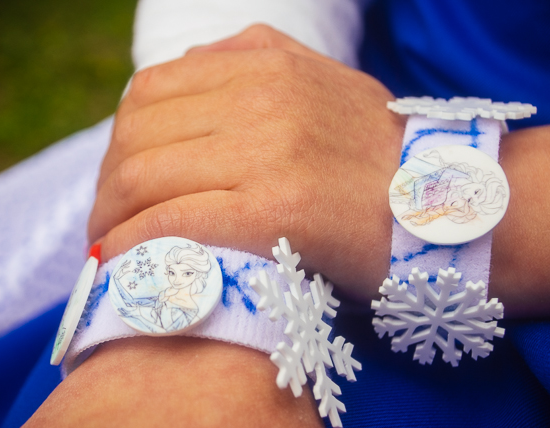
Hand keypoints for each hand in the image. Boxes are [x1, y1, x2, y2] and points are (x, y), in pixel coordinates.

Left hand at [88, 25, 404, 301]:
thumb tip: (189, 66)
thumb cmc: (375, 157)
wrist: (442, 208)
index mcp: (264, 61)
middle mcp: (261, 95)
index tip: (118, 181)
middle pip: (136, 134)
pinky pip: (173, 220)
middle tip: (106, 222)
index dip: (118, 140)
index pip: (150, 92)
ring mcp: (268, 149)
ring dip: (111, 216)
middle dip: (107, 184)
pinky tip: (125, 260)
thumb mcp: (319, 81)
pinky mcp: (275, 208)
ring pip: (143, 175)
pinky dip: (135, 242)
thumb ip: (253, 62)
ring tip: (109, 245)